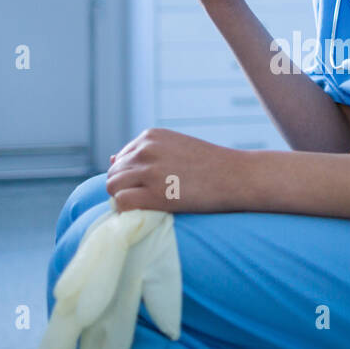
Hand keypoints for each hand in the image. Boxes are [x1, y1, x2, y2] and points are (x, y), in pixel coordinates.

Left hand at [107, 127, 245, 213]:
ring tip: (146, 206)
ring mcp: (150, 171)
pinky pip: (122, 202)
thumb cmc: (209, 165)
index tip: (150, 187)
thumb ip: (146, 151)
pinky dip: (127, 210)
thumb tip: (112, 159)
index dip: (131, 176)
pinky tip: (145, 212)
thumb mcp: (176, 146)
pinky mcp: (155, 194)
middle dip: (125, 188)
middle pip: (113, 173)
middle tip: (147, 200)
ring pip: (113, 187)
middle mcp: (146, 150)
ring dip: (124, 199)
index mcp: (150, 136)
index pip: (121, 159)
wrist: (237, 176)